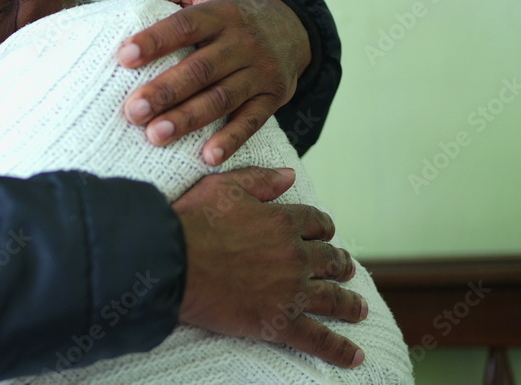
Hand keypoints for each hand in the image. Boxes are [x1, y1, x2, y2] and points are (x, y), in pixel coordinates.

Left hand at [113, 0, 311, 165]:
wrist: (290, 29)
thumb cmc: (227, 10)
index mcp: (220, 12)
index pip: (185, 24)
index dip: (155, 40)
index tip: (124, 57)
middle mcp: (242, 41)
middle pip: (201, 68)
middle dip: (165, 91)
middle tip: (133, 111)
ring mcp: (259, 71)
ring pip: (222, 98)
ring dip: (188, 119)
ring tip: (156, 135)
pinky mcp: (272, 97)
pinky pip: (252, 121)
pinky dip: (231, 139)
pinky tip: (208, 156)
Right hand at [173, 167, 366, 367]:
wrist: (172, 262)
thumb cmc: (193, 222)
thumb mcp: (224, 187)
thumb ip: (260, 180)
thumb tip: (290, 174)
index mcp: (283, 222)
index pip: (316, 224)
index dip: (322, 229)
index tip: (323, 235)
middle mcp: (295, 256)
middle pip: (331, 261)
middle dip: (341, 265)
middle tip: (346, 271)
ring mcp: (291, 291)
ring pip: (333, 298)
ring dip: (349, 304)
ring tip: (358, 309)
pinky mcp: (280, 322)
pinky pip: (318, 338)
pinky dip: (339, 350)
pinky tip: (355, 357)